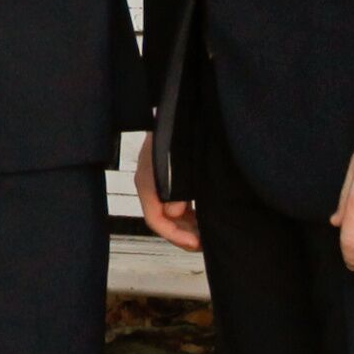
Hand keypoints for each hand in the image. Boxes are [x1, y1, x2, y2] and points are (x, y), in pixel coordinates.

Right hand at [132, 132, 198, 255]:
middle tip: (204, 243)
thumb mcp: (176, 164)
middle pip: (163, 220)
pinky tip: (203, 217)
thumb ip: (175, 190)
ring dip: (187, 225)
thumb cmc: (176, 134)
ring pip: (170, 213)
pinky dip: (188, 213)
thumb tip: (173, 213)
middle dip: (182, 234)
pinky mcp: (169, 177)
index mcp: (147, 184)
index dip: (175, 236)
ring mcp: (158, 181)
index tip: (197, 243)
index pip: (156, 220)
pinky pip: (176, 202)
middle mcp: (149, 185)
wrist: (179, 110)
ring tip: (206, 234)